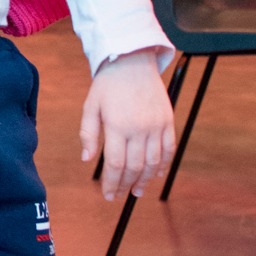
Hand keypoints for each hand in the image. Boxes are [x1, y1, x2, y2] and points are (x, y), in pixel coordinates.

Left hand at [79, 49, 175, 200]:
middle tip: (121, 195)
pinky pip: (169, 148)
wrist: (132, 60)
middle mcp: (139, 128)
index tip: (108, 195)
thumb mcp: (91, 106)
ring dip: (146, 179)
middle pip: (135, 167)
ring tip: (138, 190)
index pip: (116, 164)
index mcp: (117, 125)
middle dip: (127, 185)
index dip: (112, 183)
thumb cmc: (108, 84)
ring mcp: (156, 125)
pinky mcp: (167, 120)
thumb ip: (88, 133)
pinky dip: (164, 164)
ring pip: (154, 161)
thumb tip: (86, 159)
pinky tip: (157, 174)